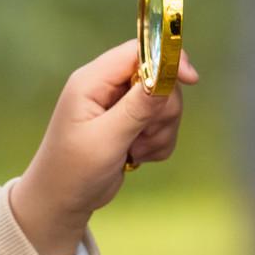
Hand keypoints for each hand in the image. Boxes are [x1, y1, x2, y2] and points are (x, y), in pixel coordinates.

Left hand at [8, 40, 199, 254]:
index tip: (191, 80)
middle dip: (161, 111)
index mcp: (92, 81)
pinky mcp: (131, 125)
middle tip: (143, 136)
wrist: (62, 202)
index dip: (167, 60)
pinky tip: (137, 158)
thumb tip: (166, 74)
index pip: (137, 51)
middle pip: (158, 78)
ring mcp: (120, 107)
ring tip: (134, 152)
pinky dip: (157, 144)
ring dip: (159, 132)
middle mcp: (107, 88)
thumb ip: (137, 107)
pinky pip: (162, 125)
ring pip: (164, 104)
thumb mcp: (106, 138)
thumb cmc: (73, 170)